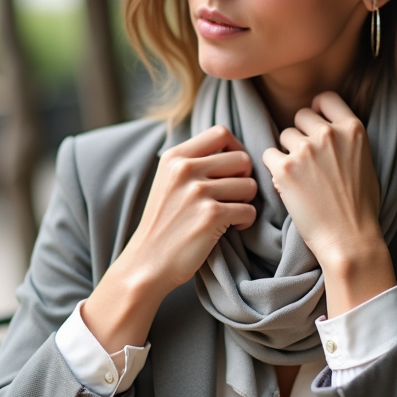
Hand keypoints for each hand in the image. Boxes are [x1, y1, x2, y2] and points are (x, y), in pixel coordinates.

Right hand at [84, 125, 256, 351]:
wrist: (147, 263)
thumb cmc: (164, 223)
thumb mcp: (168, 182)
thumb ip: (193, 162)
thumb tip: (234, 148)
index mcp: (174, 157)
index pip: (221, 133)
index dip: (236, 149)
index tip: (233, 169)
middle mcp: (184, 170)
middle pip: (242, 158)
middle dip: (245, 178)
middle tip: (234, 196)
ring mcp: (197, 192)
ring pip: (249, 185)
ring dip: (246, 202)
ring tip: (230, 213)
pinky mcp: (211, 216)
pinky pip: (249, 210)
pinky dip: (245, 221)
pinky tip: (230, 228)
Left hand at [261, 92, 394, 314]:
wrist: (350, 239)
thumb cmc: (360, 207)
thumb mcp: (365, 162)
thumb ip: (347, 140)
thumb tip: (329, 127)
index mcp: (353, 129)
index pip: (325, 99)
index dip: (317, 111)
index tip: (314, 125)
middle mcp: (329, 133)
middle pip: (300, 116)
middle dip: (300, 134)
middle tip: (307, 161)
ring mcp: (305, 150)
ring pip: (283, 136)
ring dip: (287, 153)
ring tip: (301, 178)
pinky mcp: (285, 168)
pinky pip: (268, 155)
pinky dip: (274, 169)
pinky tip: (288, 185)